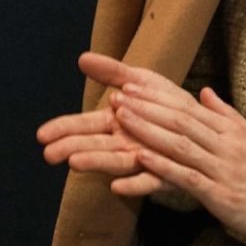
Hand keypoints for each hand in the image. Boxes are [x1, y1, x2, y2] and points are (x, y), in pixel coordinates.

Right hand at [37, 52, 171, 192]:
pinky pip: (150, 180)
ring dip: (96, 162)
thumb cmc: (168, 104)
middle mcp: (127, 142)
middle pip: (95, 144)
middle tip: (49, 153)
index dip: (64, 128)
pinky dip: (134, 185)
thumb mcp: (141, 81)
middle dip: (72, 148)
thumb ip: (112, 72)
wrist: (203, 123)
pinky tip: (117, 187)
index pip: (85, 124)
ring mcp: (145, 159)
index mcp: (118, 121)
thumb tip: (82, 58)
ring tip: (74, 163)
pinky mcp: (166, 173)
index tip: (41, 134)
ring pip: (117, 161)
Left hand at [107, 56, 245, 245]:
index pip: (190, 108)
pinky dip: (162, 166)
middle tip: (119, 96)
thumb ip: (226, 115)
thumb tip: (205, 93)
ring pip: (180, 145)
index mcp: (232, 130)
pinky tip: (141, 158)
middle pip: (181, 121)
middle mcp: (226, 145)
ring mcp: (223, 169)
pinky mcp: (221, 195)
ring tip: (121, 118)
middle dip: (147, 108)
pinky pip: (187, 177)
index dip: (158, 98)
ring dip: (148, 130)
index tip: (132, 87)